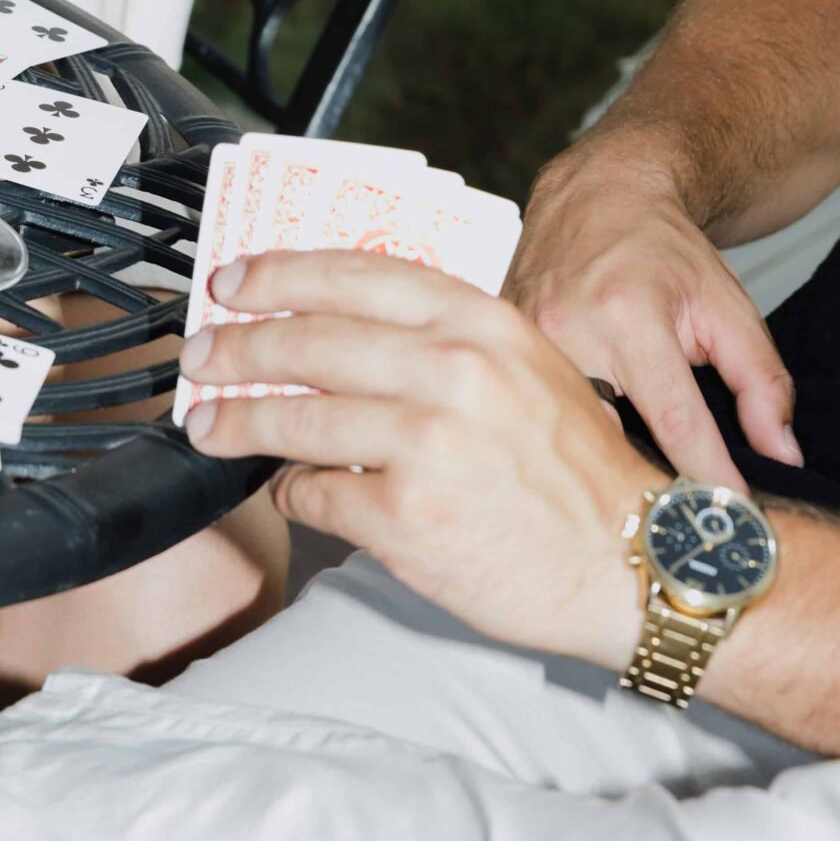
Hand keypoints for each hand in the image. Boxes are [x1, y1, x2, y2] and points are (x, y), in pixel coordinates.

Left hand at [183, 248, 655, 669]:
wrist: (638, 565)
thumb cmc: (579, 474)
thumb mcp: (528, 368)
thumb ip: (446, 340)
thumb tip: (341, 329)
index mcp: (480, 323)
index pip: (353, 276)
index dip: (278, 275)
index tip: (232, 280)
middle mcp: (451, 371)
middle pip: (307, 342)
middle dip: (235, 347)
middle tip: (201, 354)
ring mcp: (425, 443)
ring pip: (294, 420)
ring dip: (237, 421)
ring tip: (210, 425)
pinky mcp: (406, 516)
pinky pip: (315, 494)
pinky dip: (292, 493)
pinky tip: (291, 490)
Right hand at [510, 145, 800, 487]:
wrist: (594, 193)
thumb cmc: (664, 252)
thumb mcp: (728, 306)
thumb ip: (762, 382)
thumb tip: (782, 456)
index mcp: (631, 316)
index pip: (674, 421)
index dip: (706, 476)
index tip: (727, 518)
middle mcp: (567, 326)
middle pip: (598, 437)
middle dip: (631, 484)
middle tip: (663, 524)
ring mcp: (520, 335)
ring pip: (549, 428)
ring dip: (581, 465)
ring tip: (612, 500)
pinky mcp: (494, 340)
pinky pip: (517, 404)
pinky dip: (545, 433)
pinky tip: (563, 454)